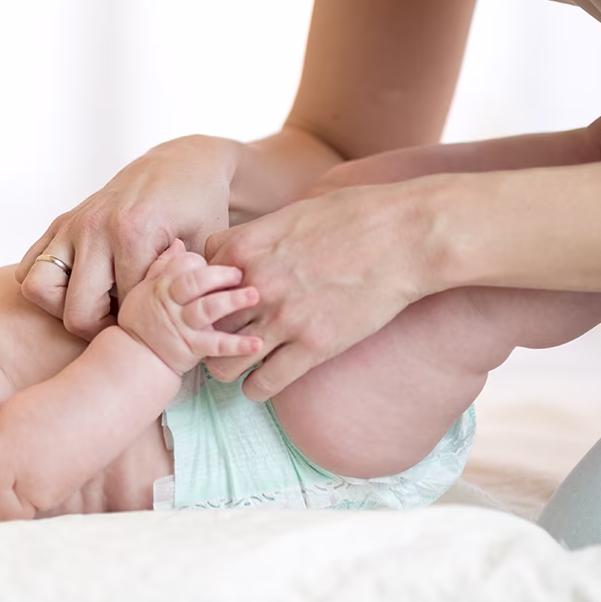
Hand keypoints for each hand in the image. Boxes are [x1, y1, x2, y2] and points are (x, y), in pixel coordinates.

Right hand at [17, 136, 239, 339]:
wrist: (181, 164)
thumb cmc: (200, 209)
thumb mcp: (206, 248)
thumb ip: (189, 288)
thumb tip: (177, 332)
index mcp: (132, 233)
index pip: (122, 311)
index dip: (141, 329)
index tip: (155, 326)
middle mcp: (94, 227)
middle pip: (75, 311)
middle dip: (99, 329)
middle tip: (124, 324)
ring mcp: (72, 223)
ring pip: (38, 289)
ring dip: (62, 307)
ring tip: (97, 305)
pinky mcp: (60, 222)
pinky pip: (28, 267)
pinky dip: (47, 285)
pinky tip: (81, 285)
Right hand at [118, 240, 262, 374]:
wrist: (136, 358)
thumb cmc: (141, 322)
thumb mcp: (143, 290)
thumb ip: (162, 267)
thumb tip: (178, 243)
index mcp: (162, 286)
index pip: (183, 264)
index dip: (202, 261)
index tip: (217, 261)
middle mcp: (172, 303)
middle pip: (196, 282)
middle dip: (220, 274)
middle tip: (241, 273)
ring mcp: (183, 325)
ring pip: (208, 308)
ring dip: (232, 301)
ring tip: (254, 295)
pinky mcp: (193, 347)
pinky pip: (216, 345)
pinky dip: (237, 345)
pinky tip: (257, 342)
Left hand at [202, 183, 432, 400]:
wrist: (406, 236)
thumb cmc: (355, 215)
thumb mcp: (292, 212)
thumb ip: (259, 235)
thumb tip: (243, 248)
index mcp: (245, 248)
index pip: (194, 282)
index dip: (203, 295)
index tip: (214, 304)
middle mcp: (255, 286)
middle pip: (203, 324)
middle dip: (206, 334)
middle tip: (217, 341)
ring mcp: (284, 318)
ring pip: (224, 363)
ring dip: (226, 367)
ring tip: (237, 367)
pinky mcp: (315, 345)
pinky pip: (265, 383)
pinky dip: (257, 388)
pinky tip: (262, 384)